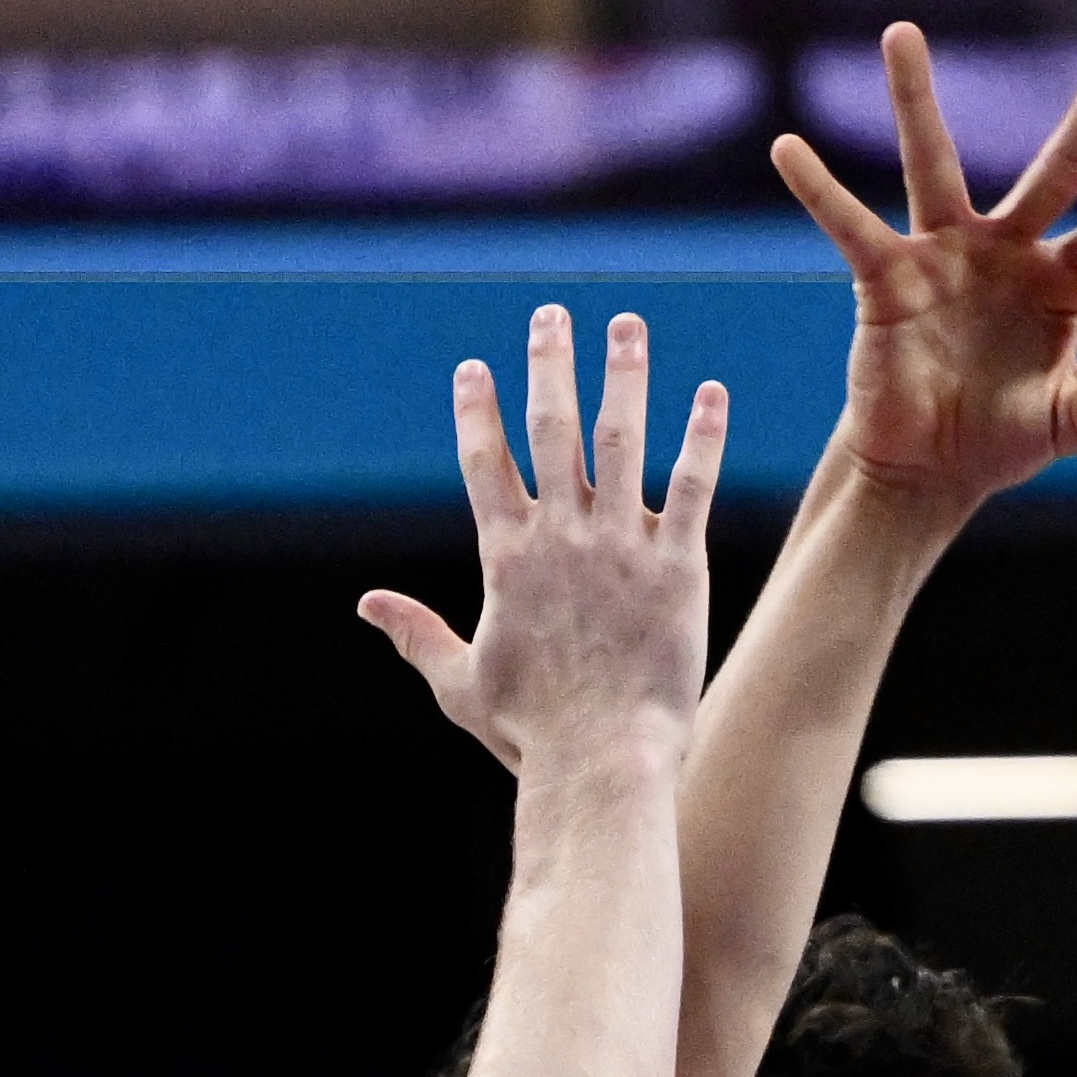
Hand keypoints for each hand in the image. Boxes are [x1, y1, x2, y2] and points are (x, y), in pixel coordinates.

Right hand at [362, 307, 724, 775]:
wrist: (601, 761)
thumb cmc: (531, 732)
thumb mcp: (459, 683)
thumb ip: (416, 634)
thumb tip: (365, 605)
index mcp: (505, 558)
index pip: (484, 462)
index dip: (477, 410)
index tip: (474, 367)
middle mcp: (560, 537)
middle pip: (551, 429)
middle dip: (549, 366)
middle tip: (552, 315)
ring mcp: (621, 546)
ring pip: (621, 440)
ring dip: (625, 376)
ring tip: (628, 325)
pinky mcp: (677, 566)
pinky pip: (690, 486)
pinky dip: (701, 436)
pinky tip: (711, 393)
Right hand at [768, 26, 1076, 519]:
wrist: (926, 469)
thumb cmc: (1000, 442)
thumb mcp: (1065, 428)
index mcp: (1063, 284)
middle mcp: (1008, 252)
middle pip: (1055, 169)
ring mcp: (945, 255)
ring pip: (932, 163)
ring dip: (915, 97)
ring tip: (901, 32)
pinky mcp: (886, 277)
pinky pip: (849, 225)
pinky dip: (818, 189)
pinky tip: (787, 149)